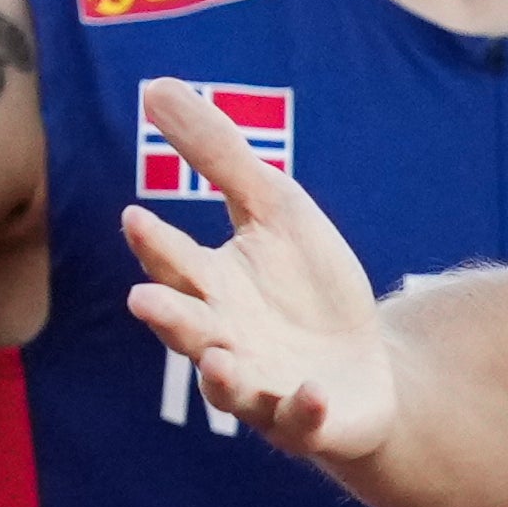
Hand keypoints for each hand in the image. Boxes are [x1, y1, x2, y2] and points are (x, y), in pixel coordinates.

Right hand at [118, 83, 399, 467]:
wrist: (370, 366)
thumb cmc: (309, 287)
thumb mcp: (274, 207)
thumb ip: (217, 155)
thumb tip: (156, 85)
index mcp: (211, 289)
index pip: (175, 264)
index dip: (157, 244)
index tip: (137, 216)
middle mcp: (225, 342)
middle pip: (190, 329)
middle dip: (169, 316)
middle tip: (144, 300)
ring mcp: (263, 388)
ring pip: (230, 387)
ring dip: (222, 374)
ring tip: (218, 358)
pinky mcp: (310, 421)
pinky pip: (302, 420)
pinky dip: (304, 409)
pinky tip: (312, 391)